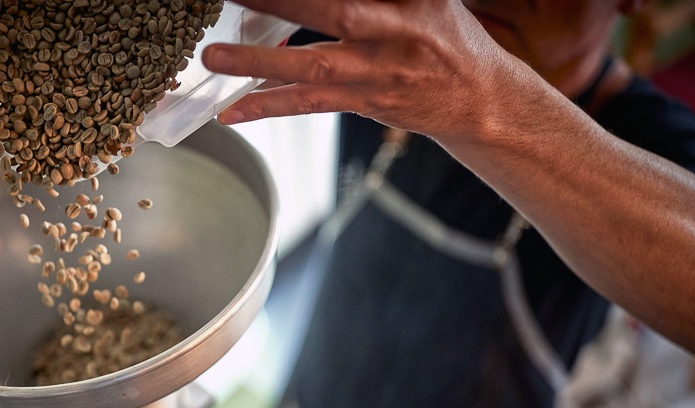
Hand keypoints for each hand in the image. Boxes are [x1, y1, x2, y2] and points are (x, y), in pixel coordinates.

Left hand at [202, 0, 512, 143]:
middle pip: (331, 10)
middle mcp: (395, 30)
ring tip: (214, 55)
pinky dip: (269, 106)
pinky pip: (311, 105)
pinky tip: (233, 109)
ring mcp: (378, 72)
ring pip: (313, 65)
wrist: (479, 99)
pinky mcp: (364, 101)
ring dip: (259, 62)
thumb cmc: (446, 37)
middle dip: (280, 3)